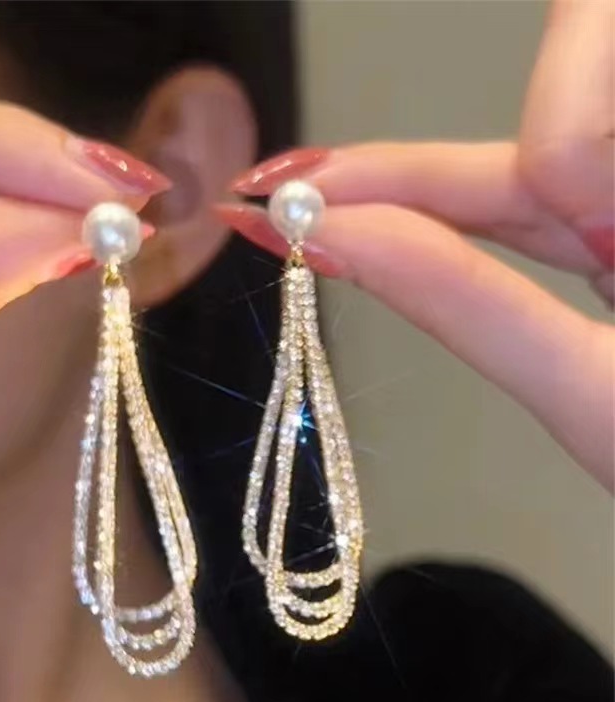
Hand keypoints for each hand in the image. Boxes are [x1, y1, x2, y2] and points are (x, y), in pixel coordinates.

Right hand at [220, 0, 613, 489]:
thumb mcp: (592, 400)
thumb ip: (470, 305)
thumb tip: (344, 236)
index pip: (555, 143)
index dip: (419, 171)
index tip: (298, 192)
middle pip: (521, 149)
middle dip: (390, 169)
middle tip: (278, 184)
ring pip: (516, 185)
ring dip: (408, 192)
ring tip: (312, 203)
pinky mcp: (614, 256)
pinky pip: (526, 224)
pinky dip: (450, 230)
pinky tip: (383, 225)